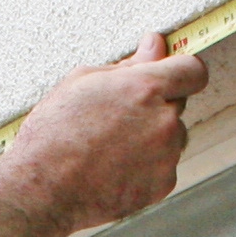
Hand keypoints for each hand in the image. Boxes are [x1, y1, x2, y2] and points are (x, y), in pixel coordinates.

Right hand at [0, 33, 207, 236]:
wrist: (42, 190)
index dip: (181, 72)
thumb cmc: (53, 135)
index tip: (169, 77)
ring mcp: (166, 155)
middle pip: (178, 104)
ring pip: (172, 137)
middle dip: (155, 106)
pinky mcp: (162, 184)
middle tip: (116, 118)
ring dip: (152, 137)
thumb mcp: (83, 82)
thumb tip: (154, 47)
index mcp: (146, 88)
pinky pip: (163, 166)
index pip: (192, 70)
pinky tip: (114, 168)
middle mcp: (163, 121)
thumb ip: (128, 64)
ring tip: (111, 147)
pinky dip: (146, 166)